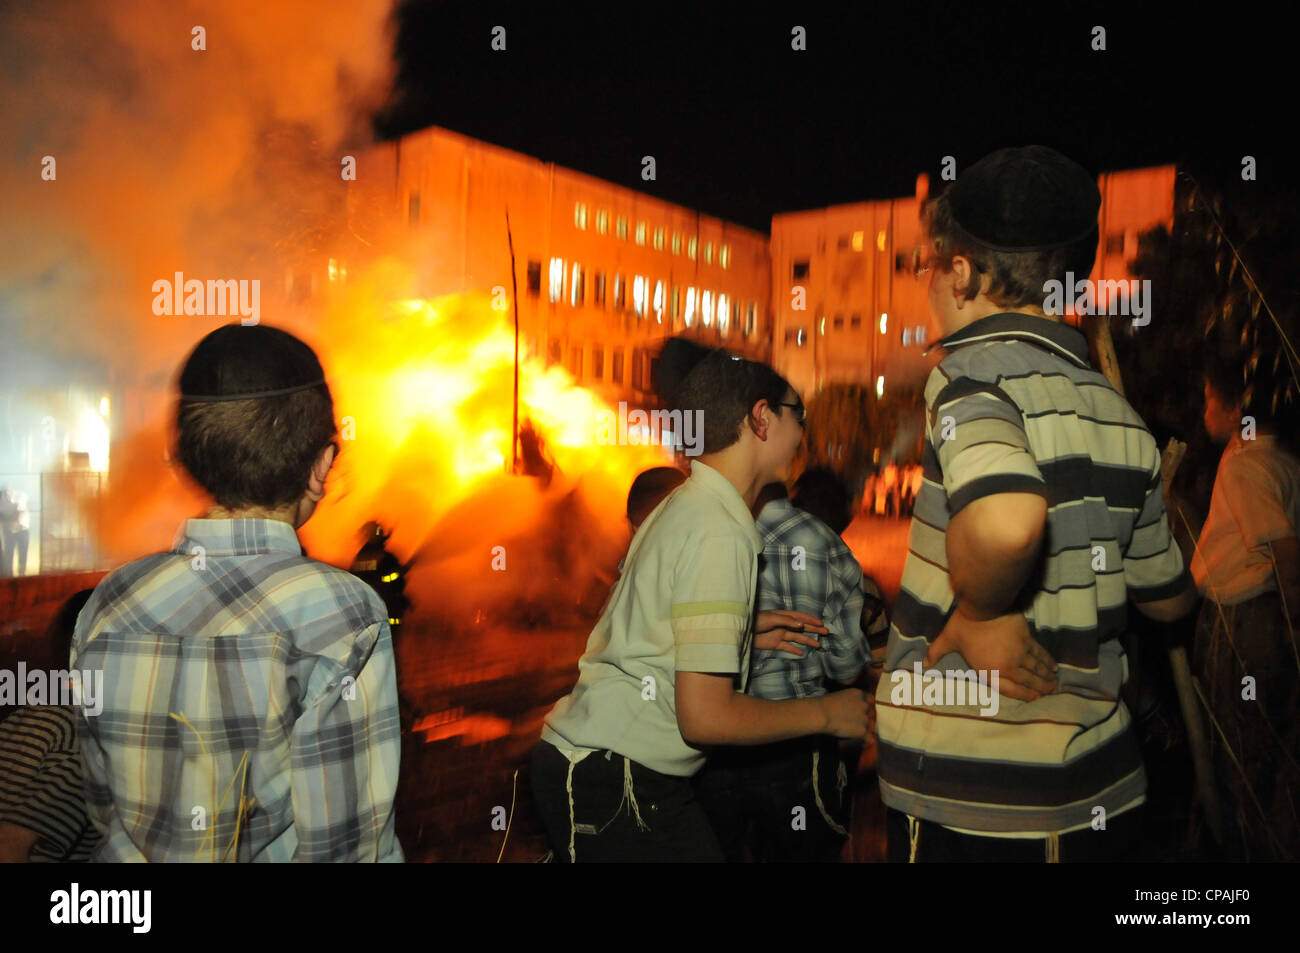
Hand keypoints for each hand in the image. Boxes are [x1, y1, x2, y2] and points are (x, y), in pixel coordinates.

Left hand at [754, 609, 825, 655]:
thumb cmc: (756, 621)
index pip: (801, 618)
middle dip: (814, 630)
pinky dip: (794, 650)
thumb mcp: (772, 619)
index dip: (811, 620)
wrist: (743, 630)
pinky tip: (802, 653)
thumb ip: (787, 621)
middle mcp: (784, 625)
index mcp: (784, 616)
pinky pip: (787, 647)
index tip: (821, 624)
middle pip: (802, 628)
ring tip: (818, 645)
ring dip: (807, 640)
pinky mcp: (775, 643)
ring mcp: (780, 634)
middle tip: (825, 632)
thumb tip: (801, 625)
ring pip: (797, 638)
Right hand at [822, 688, 869, 739]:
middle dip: (867, 717)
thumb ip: (850, 700)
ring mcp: (865, 718)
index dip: (867, 705)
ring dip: (867, 729)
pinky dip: (866, 741)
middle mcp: (865, 705)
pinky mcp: (862, 731)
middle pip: (872, 713)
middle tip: (858, 722)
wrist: (822, 714)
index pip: (870, 699)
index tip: (862, 710)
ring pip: (872, 725)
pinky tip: (862, 743)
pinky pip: (869, 738)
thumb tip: (850, 708)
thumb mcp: (841, 696)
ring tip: (860, 733)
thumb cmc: (825, 704)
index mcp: (859, 694)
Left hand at [924, 607, 1057, 700]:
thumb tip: (924, 665)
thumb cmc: (964, 624)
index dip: (1025, 696)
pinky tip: (1054, 666)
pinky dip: (1048, 661)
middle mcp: (1007, 666)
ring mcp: (1019, 653)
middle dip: (1041, 689)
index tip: (1035, 699)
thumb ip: (936, 653)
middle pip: (1028, 682)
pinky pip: (1040, 654)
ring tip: (1055, 683)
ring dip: (1047, 677)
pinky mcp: (1027, 639)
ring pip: (1036, 669)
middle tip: (1051, 692)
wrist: (984, 605)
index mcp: (989, 671)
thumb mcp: (947, 639)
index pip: (1010, 690)